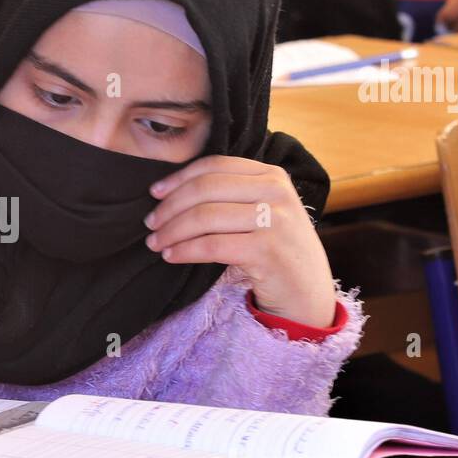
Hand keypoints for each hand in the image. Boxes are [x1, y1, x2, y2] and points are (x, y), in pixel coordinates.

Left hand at [145, 156, 337, 327]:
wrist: (307, 291)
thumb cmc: (277, 249)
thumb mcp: (263, 211)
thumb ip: (233, 194)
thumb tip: (172, 190)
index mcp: (272, 175)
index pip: (215, 165)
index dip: (179, 178)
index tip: (154, 193)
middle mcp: (276, 191)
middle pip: (205, 189)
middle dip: (170, 207)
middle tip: (150, 224)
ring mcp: (274, 220)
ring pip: (205, 217)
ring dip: (172, 231)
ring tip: (155, 243)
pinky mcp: (267, 250)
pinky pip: (212, 245)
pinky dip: (185, 250)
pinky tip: (171, 256)